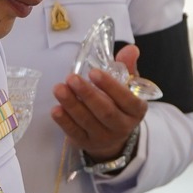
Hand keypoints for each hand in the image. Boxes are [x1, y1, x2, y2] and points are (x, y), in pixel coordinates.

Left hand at [52, 43, 146, 164]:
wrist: (113, 137)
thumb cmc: (119, 104)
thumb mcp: (127, 86)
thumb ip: (127, 67)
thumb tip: (130, 49)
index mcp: (136, 111)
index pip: (127, 99)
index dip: (111, 86)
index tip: (94, 72)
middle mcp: (122, 126)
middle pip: (106, 112)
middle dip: (88, 94)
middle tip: (72, 78)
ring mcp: (104, 137)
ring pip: (88, 122)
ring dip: (72, 105)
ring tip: (59, 89)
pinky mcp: (86, 143)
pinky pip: (74, 133)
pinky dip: (64, 121)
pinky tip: (56, 109)